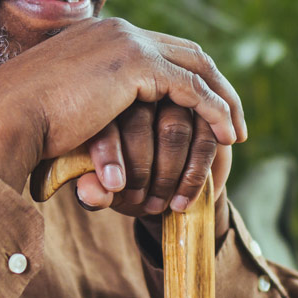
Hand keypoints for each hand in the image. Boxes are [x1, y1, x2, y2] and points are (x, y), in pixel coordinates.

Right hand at [0, 18, 245, 194]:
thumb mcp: (62, 108)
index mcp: (100, 35)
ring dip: (223, 101)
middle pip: (187, 52)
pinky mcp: (136, 64)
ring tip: (236, 135)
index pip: (160, 49)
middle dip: (216, 86)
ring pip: (196, 67)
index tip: (203, 112)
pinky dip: (215, 112)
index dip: (188, 79)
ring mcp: (128, 42)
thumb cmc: (21, 124)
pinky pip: (192, 88)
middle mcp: (118, 30)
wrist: (3, 116)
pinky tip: (227, 137)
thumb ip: (89, 107)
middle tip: (233, 121)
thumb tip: (98, 130)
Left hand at [72, 106, 231, 239]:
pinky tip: (183, 200)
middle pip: (140, 118)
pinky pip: (204, 139)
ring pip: (174, 128)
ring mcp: (177, 100)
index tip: (112, 186)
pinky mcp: (207, 118)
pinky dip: (194, 174)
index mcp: (108, 104)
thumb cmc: (127, 187)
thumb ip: (94, 192)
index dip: (108, 153)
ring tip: (158, 206)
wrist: (165, 196)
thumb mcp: (105, 192)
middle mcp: (140, 92)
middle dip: (140, 168)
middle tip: (139, 201)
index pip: (106, 118)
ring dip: (167, 174)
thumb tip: (90, 193)